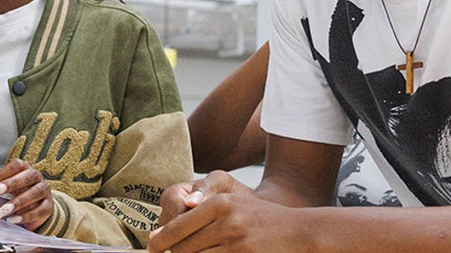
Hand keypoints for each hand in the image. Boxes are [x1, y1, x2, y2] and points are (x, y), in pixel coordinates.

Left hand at [0, 159, 52, 230]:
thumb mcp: (8, 191)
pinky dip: (26, 216)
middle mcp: (37, 177)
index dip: (3, 173)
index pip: (17, 165)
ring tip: (3, 211)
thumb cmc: (18, 195)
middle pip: (28, 176)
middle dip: (10, 184)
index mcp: (25, 169)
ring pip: (35, 192)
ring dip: (18, 202)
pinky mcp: (49, 206)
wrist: (36, 210)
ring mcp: (45, 191)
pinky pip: (40, 210)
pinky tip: (14, 219)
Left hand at [148, 171, 305, 252]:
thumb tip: (161, 236)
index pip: (179, 226)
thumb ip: (201, 214)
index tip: (151, 247)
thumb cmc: (261, 219)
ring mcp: (236, 242)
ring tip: (198, 252)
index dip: (161, 240)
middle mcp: (226, 220)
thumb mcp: (233, 205)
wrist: (299, 231)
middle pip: (184, 247)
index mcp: (220, 203)